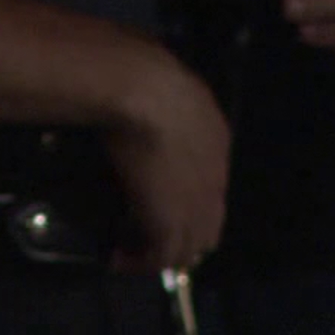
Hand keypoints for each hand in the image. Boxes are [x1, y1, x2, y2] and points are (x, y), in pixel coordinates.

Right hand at [103, 53, 231, 271]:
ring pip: (189, 245)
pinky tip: (119, 259)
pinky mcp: (169, 219)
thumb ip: (153, 90)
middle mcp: (215, 176)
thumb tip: (131, 83)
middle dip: (183, 237)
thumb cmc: (144, 71)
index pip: (210, 183)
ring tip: (132, 256)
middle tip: (148, 242)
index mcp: (216, 137)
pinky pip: (161, 255)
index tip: (157, 203)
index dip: (187, 199)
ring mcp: (195, 201)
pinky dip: (141, 262)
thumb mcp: (158, 76)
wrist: (141, 88)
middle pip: (208, 223)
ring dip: (161, 255)